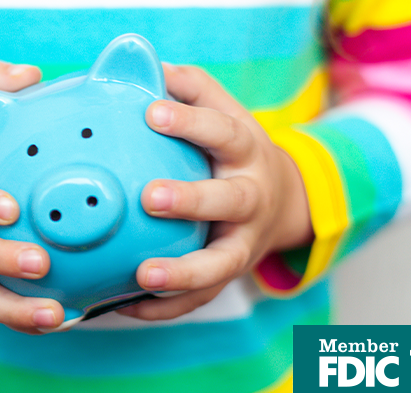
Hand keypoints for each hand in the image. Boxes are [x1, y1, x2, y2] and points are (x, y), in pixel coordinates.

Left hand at [117, 64, 313, 319]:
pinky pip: (201, 298)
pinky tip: (127, 304)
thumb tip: (146, 67)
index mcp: (245, 150)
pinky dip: (167, 306)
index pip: (222, 131)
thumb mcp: (223, 112)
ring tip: (144, 274)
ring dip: (184, 272)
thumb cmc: (232, 151)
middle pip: (230, 200)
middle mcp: (250, 196)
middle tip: (150, 197)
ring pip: (222, 263)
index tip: (151, 112)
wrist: (283, 199)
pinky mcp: (230, 274)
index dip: (190, 123)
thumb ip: (189, 89)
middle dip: (192, 200)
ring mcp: (244, 241)